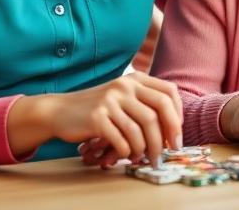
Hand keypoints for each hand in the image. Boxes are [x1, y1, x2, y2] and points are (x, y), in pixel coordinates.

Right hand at [44, 72, 181, 165]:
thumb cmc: (98, 109)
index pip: (168, 92)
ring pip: (141, 128)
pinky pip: (122, 139)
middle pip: (159, 110)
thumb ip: (145, 103)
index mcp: (135, 79)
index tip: (175, 134)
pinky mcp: (97, 117)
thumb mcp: (122, 97)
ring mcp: (110, 100)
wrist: (61, 110)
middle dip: (168, 134)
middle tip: (169, 151)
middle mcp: (124, 85)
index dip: (177, 114)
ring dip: (148, 148)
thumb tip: (174, 129)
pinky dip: (128, 150)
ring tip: (147, 159)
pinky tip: (127, 154)